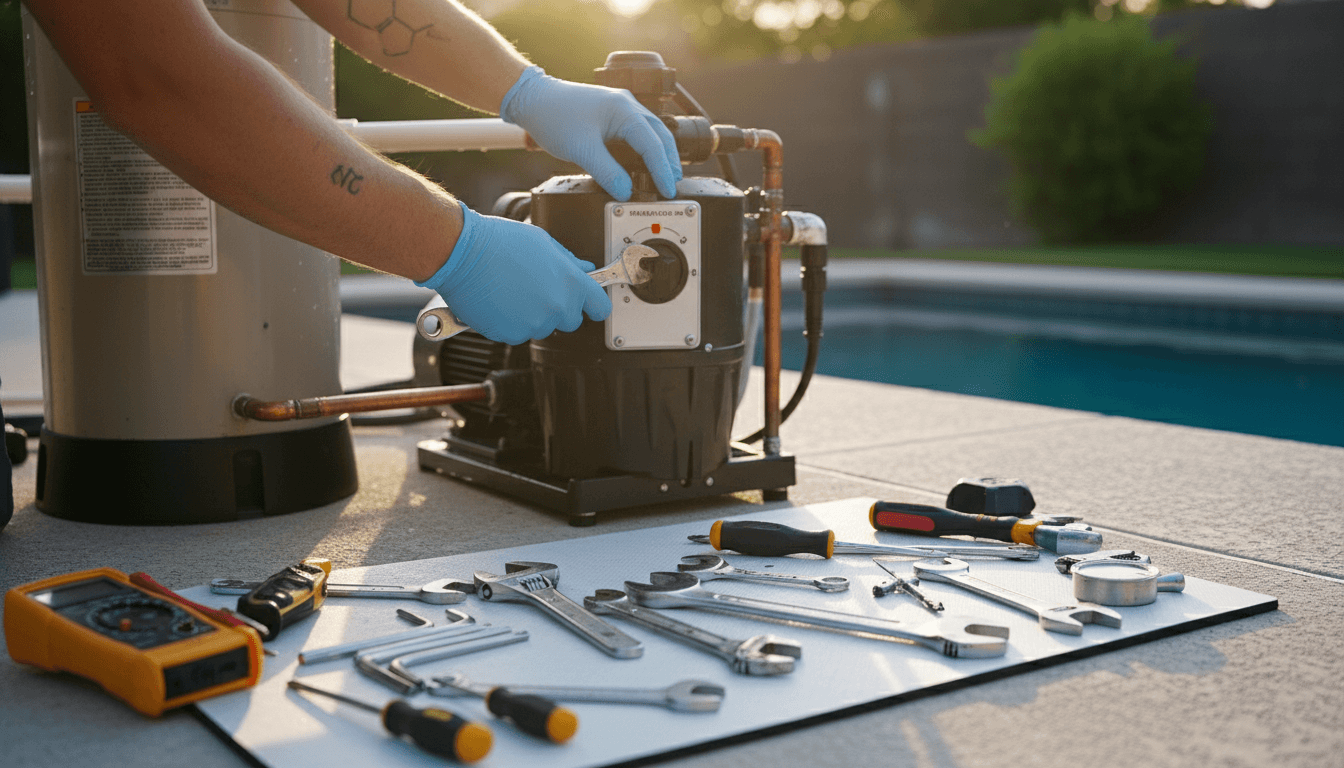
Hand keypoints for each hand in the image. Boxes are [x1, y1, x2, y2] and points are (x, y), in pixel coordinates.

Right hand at [417, 203, 611, 345]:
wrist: (462, 253)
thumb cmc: (499, 242)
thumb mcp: (542, 242)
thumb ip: (568, 261)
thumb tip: (585, 270)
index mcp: (571, 284)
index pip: (600, 307)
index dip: (595, 305)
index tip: (591, 304)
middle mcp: (556, 308)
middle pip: (570, 321)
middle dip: (558, 308)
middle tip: (537, 289)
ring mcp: (533, 324)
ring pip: (541, 327)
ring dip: (532, 315)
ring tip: (512, 290)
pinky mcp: (510, 335)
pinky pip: (517, 333)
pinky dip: (509, 322)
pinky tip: (499, 300)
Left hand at [500, 66, 680, 200]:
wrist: (532, 98)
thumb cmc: (554, 116)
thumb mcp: (581, 150)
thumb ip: (607, 173)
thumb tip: (626, 192)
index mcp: (624, 110)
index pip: (652, 144)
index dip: (662, 170)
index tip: (668, 190)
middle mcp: (627, 104)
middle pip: (660, 135)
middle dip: (668, 161)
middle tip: (673, 184)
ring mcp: (620, 106)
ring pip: (651, 131)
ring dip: (659, 153)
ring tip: (665, 175)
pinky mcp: (611, 112)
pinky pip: (637, 130)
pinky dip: (645, 147)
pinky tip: (644, 161)